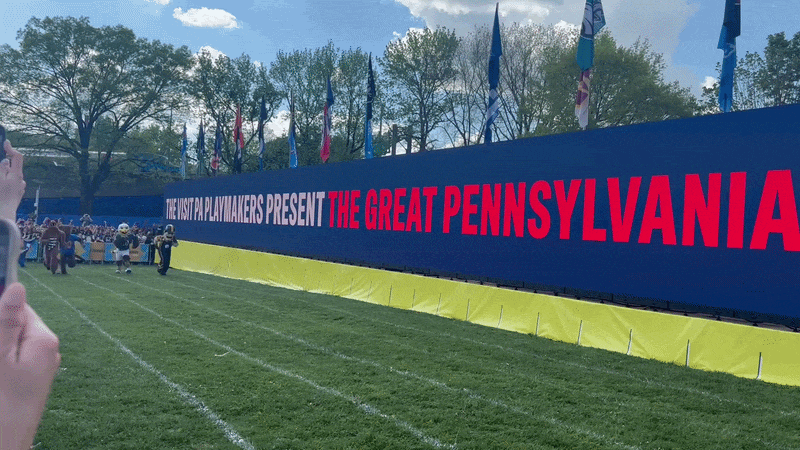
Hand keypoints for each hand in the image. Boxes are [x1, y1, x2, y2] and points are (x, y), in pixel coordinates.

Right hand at [0, 141, 25, 220]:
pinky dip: (4, 182)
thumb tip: (6, 161)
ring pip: (10, 177)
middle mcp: (20, 181)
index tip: (5, 143)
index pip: (17, 157)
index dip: (11, 148)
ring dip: (3, 174)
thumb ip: (1, 169)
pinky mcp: (15, 196)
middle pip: (13, 167)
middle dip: (4, 163)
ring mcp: (18, 189)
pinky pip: (10, 185)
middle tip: (0, 159)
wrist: (3, 217)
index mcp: (16, 175)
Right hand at [0, 283, 60, 449]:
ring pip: (11, 346)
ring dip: (1, 350)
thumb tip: (18, 286)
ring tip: (1, 374)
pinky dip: (3, 363)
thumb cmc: (1, 403)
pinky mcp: (30, 383)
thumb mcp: (0, 356)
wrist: (7, 446)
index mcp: (44, 340)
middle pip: (14, 327)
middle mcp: (48, 351)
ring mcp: (40, 368)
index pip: (19, 308)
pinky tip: (2, 378)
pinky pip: (12, 362)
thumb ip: (7, 322)